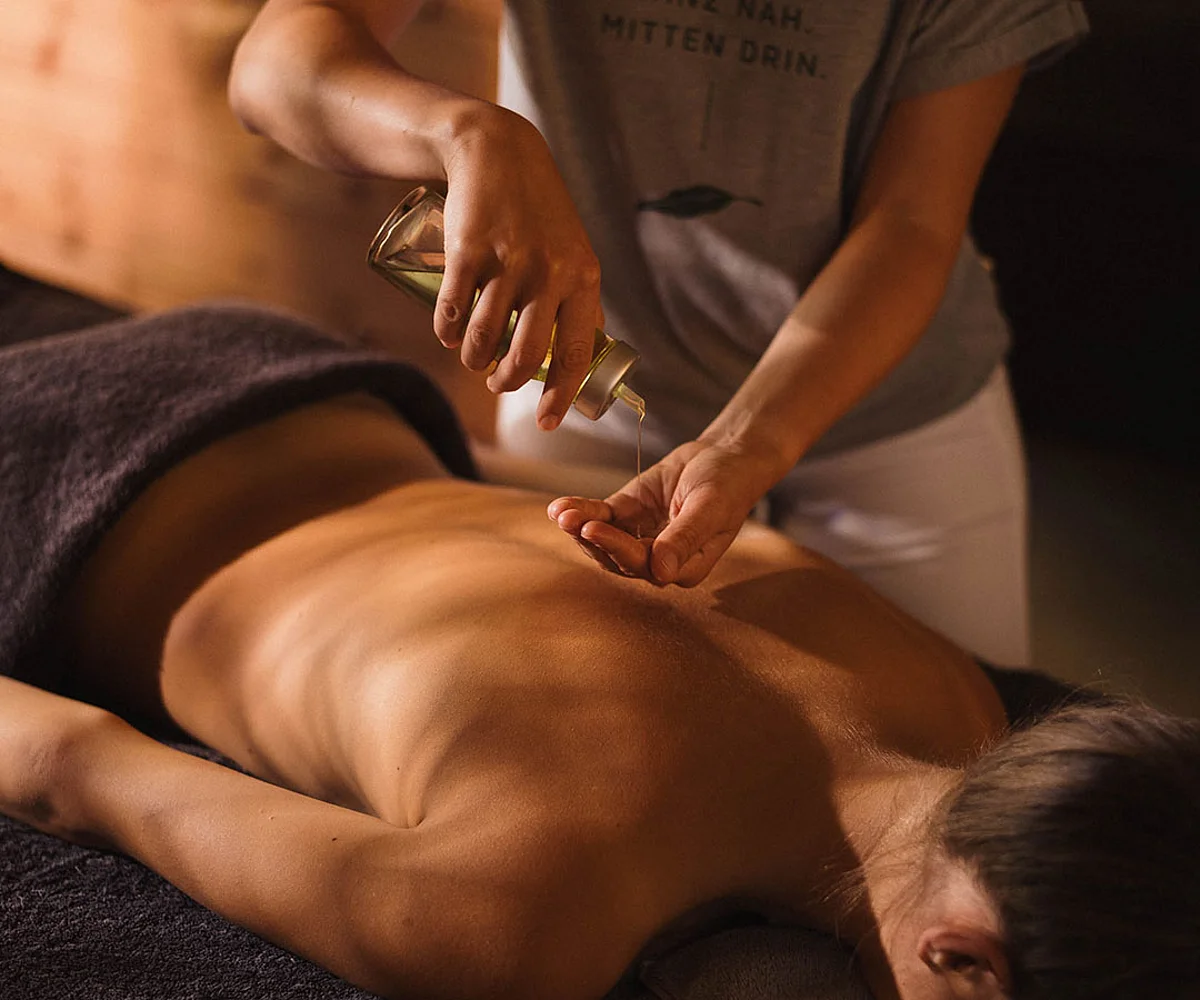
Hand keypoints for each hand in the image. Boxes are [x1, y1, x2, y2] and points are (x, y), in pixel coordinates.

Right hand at [437, 105, 602, 429]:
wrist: (496, 150)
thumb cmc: (540, 210)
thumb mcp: (575, 250)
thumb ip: (581, 298)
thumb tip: (589, 352)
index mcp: (582, 278)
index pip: (575, 353)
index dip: (560, 396)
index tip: (546, 422)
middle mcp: (549, 273)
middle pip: (526, 355)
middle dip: (507, 381)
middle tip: (498, 384)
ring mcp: (508, 262)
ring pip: (485, 338)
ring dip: (474, 360)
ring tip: (473, 359)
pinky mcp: (468, 251)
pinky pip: (454, 311)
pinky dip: (447, 332)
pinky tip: (449, 335)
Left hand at [547, 439, 775, 586]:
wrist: (726, 455)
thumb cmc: (728, 484)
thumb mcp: (710, 508)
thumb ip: (685, 538)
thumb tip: (662, 573)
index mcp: (685, 566)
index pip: (645, 565)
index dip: (618, 549)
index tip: (595, 529)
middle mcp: (660, 558)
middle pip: (618, 558)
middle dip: (592, 540)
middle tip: (570, 520)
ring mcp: (640, 536)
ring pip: (604, 541)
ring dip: (581, 529)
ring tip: (561, 513)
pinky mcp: (627, 514)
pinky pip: (601, 517)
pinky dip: (582, 511)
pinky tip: (561, 506)